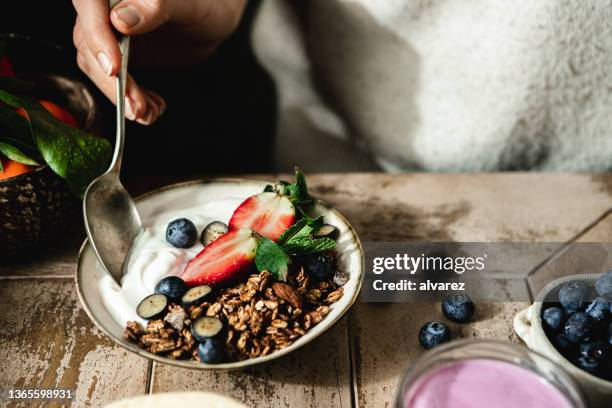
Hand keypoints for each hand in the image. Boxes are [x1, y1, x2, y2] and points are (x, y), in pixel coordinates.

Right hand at [72, 0, 245, 123]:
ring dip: (119, 95)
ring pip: (97, 66)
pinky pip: (112, 79)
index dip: (97, 37)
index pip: (90, 6)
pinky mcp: (119, 55)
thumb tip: (121, 20)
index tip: (113, 68)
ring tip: (148, 112)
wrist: (214, 19)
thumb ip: (157, 6)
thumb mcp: (188, 5)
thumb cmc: (205, 3)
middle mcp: (105, 8)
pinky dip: (129, 99)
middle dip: (112, 81)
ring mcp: (110, 33)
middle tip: (136, 106)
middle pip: (88, 43)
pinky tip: (152, 108)